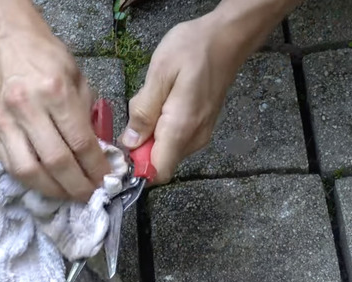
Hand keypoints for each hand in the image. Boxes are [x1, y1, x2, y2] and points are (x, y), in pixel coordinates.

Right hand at [0, 0, 110, 200]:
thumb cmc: (46, 57)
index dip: (96, 168)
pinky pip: (10, 166)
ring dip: (53, 191)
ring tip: (69, 195)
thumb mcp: (78, 78)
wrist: (5, 40)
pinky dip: (31, 181)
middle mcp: (27, 108)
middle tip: (91, 195)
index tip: (107, 180)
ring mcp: (5, 122)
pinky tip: (46, 184)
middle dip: (78, 186)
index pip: (80, 142)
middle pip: (56, 162)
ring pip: (29, 171)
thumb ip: (88, 115)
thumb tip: (98, 153)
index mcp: (55, 92)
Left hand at [119, 0, 298, 184]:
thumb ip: (143, 111)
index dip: (137, 167)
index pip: (159, 172)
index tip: (124, 146)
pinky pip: (174, 139)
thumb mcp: (159, 73)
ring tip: (154, 98)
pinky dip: (161, 127)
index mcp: (181, 128)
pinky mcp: (201, 129)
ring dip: (150, 133)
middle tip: (140, 107)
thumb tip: (130, 143)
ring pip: (166, 150)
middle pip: (159, 162)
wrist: (227, 39)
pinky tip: (163, 101)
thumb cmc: (192, 49)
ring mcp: (200, 135)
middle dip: (140, 144)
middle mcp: (194, 139)